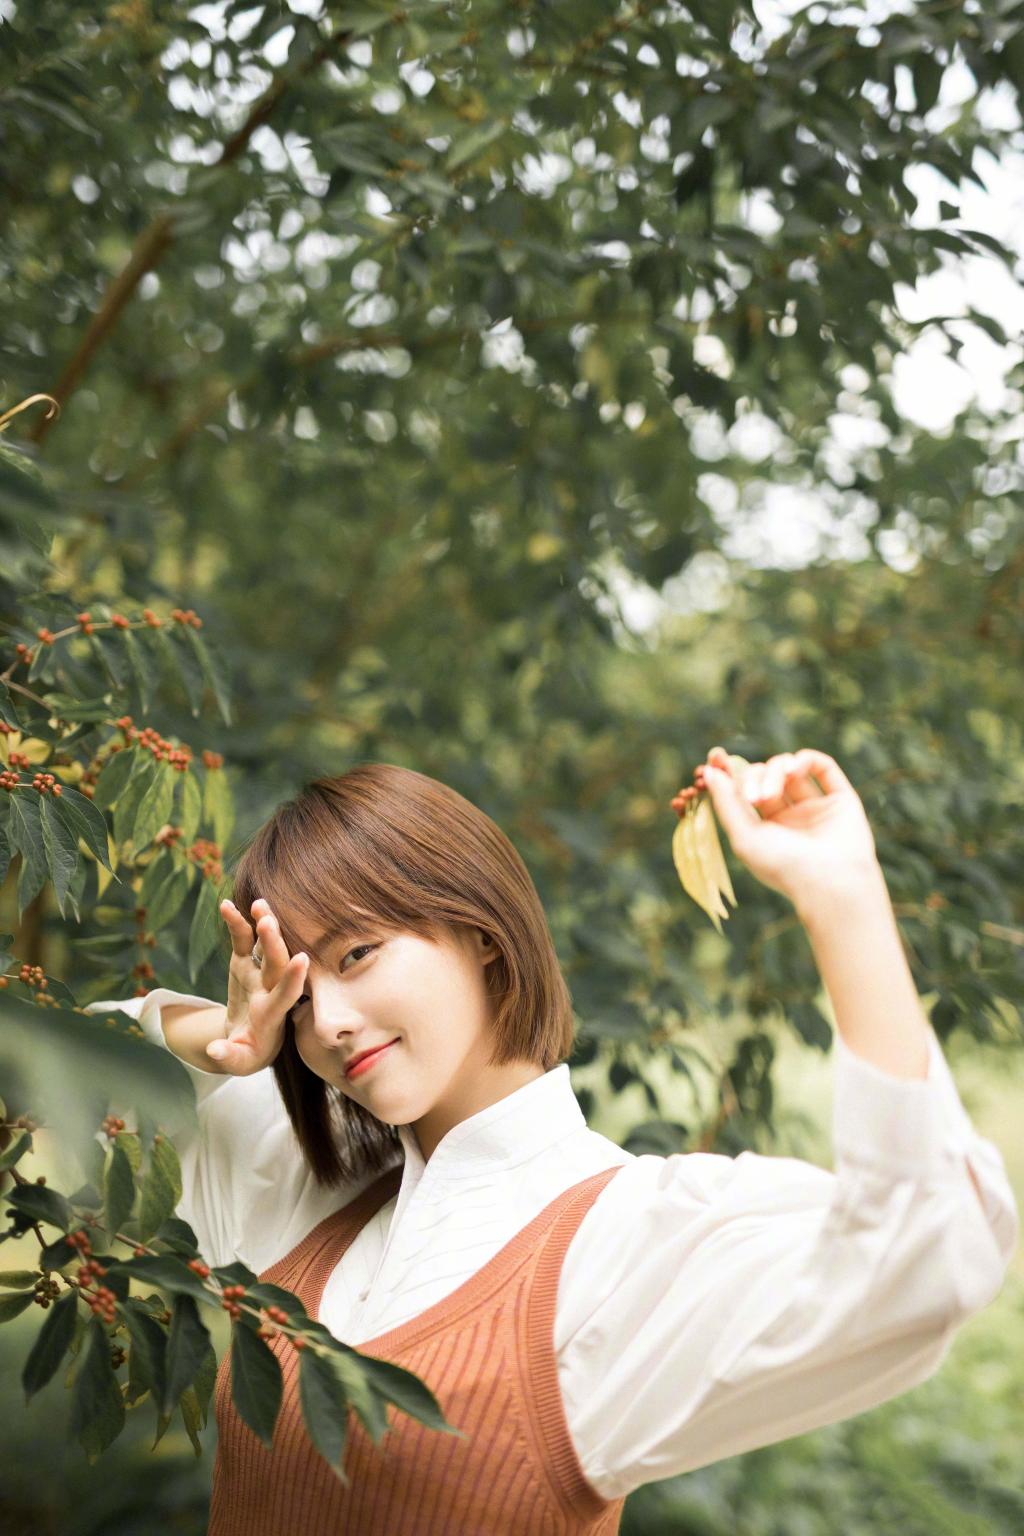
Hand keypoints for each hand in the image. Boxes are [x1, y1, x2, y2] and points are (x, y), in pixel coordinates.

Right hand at [204, 898, 309, 1073]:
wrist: (250, 1040)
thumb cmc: (246, 1054)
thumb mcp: (239, 1061)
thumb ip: (229, 1056)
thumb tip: (214, 1051)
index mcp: (271, 1016)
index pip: (286, 996)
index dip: (293, 979)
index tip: (302, 960)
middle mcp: (269, 989)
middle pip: (276, 964)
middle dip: (273, 944)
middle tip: (268, 922)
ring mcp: (258, 973)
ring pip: (265, 947)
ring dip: (264, 925)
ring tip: (259, 905)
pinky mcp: (244, 964)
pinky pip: (242, 941)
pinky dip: (237, 923)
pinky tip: (226, 905)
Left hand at [698, 746, 880, 911]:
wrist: (830, 883)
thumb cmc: (783, 867)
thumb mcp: (743, 837)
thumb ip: (725, 803)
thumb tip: (708, 771)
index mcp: (765, 830)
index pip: (744, 791)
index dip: (730, 772)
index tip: (715, 756)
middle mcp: (790, 817)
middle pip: (763, 776)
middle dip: (754, 778)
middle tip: (754, 799)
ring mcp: (815, 808)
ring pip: (789, 769)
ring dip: (775, 770)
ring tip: (772, 794)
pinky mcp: (841, 800)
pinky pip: (822, 766)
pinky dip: (804, 759)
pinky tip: (794, 769)